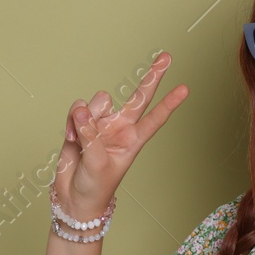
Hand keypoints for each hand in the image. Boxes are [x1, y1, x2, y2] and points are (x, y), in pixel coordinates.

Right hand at [53, 51, 188, 219]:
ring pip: (99, 101)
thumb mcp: (97, 164)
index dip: (169, 103)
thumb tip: (82, 110)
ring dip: (87, 116)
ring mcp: (101, 123)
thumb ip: (90, 135)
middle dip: (152, 76)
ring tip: (80, 138)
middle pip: (138, 96)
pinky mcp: (81, 122)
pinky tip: (69, 138)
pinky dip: (70, 121)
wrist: (73, 197)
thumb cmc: (95, 187)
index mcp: (133, 139)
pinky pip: (77, 109)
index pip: (155, 118)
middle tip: (166, 57)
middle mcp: (121, 127)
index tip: (185, 89)